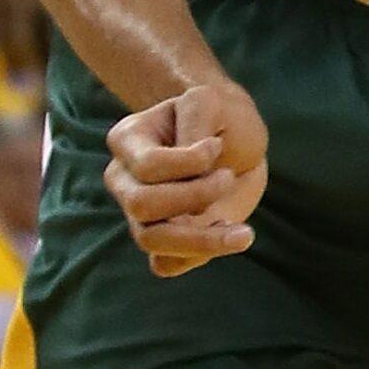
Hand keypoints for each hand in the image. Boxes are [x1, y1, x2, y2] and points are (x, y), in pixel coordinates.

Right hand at [104, 79, 269, 277]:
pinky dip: (199, 255)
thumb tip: (192, 174)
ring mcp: (137, 214)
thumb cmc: (220, 118)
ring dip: (203, 239)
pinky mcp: (161, 240)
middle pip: (142, 205)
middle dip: (196, 195)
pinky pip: (165, 264)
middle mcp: (124, 180)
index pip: (148, 166)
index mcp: (128, 140)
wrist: (237, 142)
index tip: (218, 146)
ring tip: (244, 233)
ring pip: (151, 241)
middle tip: (228, 177)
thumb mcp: (210, 104)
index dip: (190, 162)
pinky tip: (230, 236)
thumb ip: (195, 127)